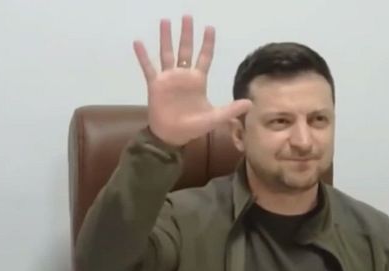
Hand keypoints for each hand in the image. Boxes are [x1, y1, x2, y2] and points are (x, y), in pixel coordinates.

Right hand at [132, 15, 251, 146]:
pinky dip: (143, 56)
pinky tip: (138, 42)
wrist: (171, 136)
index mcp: (198, 80)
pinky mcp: (155, 85)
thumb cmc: (192, 127)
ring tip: (165, 21)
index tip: (210, 27)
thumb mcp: (214, 118)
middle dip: (187, 34)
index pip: (204, 57)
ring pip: (167, 53)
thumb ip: (230, 109)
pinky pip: (148, 67)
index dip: (207, 43)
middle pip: (186, 50)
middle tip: (187, 16)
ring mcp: (168, 78)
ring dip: (166, 38)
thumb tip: (250, 103)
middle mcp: (183, 75)